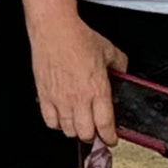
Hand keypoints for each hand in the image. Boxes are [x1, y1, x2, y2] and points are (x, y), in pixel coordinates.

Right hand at [27, 8, 125, 144]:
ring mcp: (60, 99)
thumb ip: (119, 64)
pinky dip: (57, 124)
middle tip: (95, 131)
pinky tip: (62, 118)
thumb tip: (122, 73)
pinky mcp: (45, 96)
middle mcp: (79, 98)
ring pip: (68, 131)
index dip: (110, 137)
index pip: (105, 125)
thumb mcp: (108, 50)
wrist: (54, 29)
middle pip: (86, 133)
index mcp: (98, 89)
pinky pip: (50, 121)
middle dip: (94, 136)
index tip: (111, 139)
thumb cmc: (78, 37)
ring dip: (76, 131)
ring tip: (79, 124)